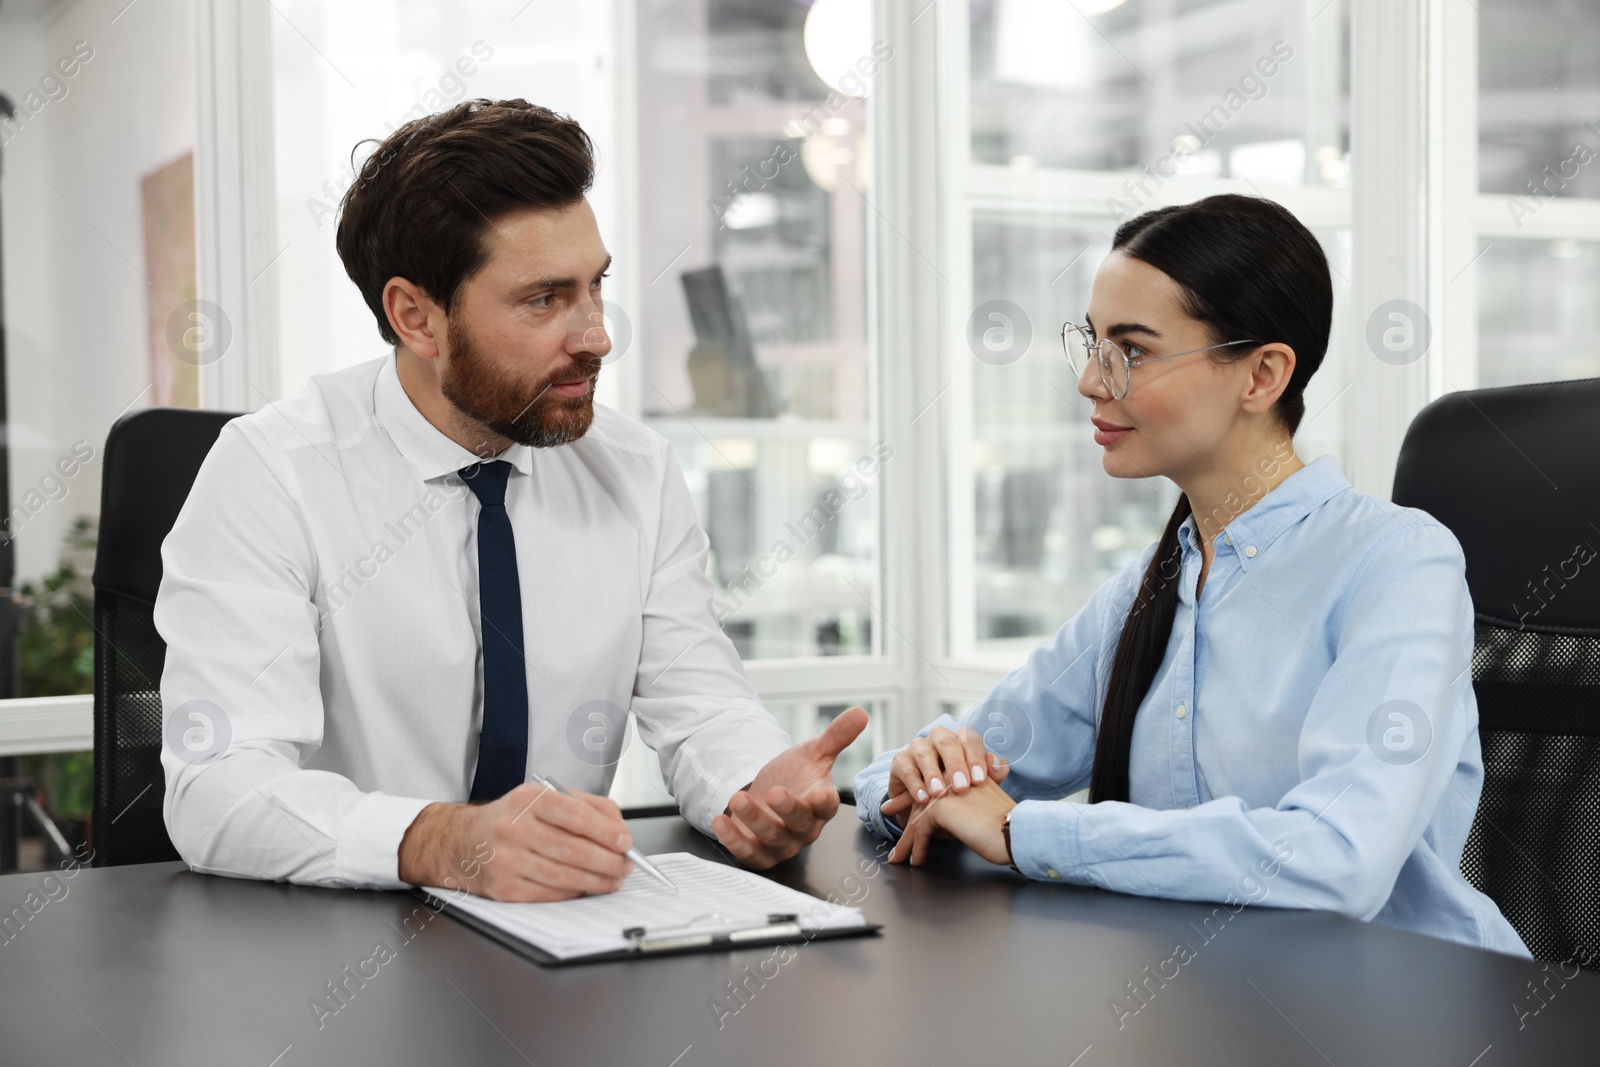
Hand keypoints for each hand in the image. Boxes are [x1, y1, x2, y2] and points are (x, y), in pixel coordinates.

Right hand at [398, 782, 633, 901]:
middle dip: (609, 862)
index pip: (577, 816)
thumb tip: (620, 830)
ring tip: (613, 879)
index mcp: (529, 800)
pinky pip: (550, 894)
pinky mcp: (505, 888)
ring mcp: (507, 860)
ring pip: (566, 876)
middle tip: (625, 865)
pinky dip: (575, 893)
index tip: (625, 842)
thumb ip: (587, 807)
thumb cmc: (512, 818)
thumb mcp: (544, 798)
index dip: (607, 832)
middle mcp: (515, 828)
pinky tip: (587, 888)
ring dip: (598, 882)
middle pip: (575, 851)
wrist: (464, 842)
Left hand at [711, 705, 868, 868]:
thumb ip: (836, 735)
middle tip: (773, 792)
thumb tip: (861, 712)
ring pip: (772, 838)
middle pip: (799, 824)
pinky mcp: (759, 853)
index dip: (824, 802)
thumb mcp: (813, 752)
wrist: (767, 797)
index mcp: (821, 803)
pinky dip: (734, 841)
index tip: (819, 795)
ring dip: (754, 820)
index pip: (827, 806)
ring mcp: (782, 843)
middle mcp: (805, 827)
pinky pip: (749, 854)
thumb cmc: (795, 777)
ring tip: (737, 798)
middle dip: (787, 809)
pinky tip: (720, 822)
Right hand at [880, 725, 1010, 828]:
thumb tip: (1000, 767)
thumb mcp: (974, 788)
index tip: (980, 780)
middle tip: (962, 787)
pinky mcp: (899, 762)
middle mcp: (938, 740)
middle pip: (946, 741)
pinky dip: (915, 785)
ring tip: (940, 794)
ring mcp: (917, 748)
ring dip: (933, 773)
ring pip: (924, 752)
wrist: (927, 809)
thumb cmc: (955, 795)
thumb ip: (991, 777)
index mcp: (959, 741)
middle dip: (955, 764)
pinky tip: (924, 799)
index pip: (969, 738)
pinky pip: (906, 769)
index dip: (975, 756)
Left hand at [888, 776, 1015, 867]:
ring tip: (900, 857)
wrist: (1015, 831)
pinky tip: (916, 860)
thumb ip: (964, 805)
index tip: (905, 818)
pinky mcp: (938, 807)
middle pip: (922, 803)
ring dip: (907, 841)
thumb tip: (945, 822)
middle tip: (898, 844)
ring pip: (917, 818)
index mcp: (962, 771)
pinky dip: (916, 848)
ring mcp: (943, 790)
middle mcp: (950, 776)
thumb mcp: (982, 809)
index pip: (933, 788)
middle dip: (906, 824)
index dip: (918, 807)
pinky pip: (920, 831)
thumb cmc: (1007, 825)